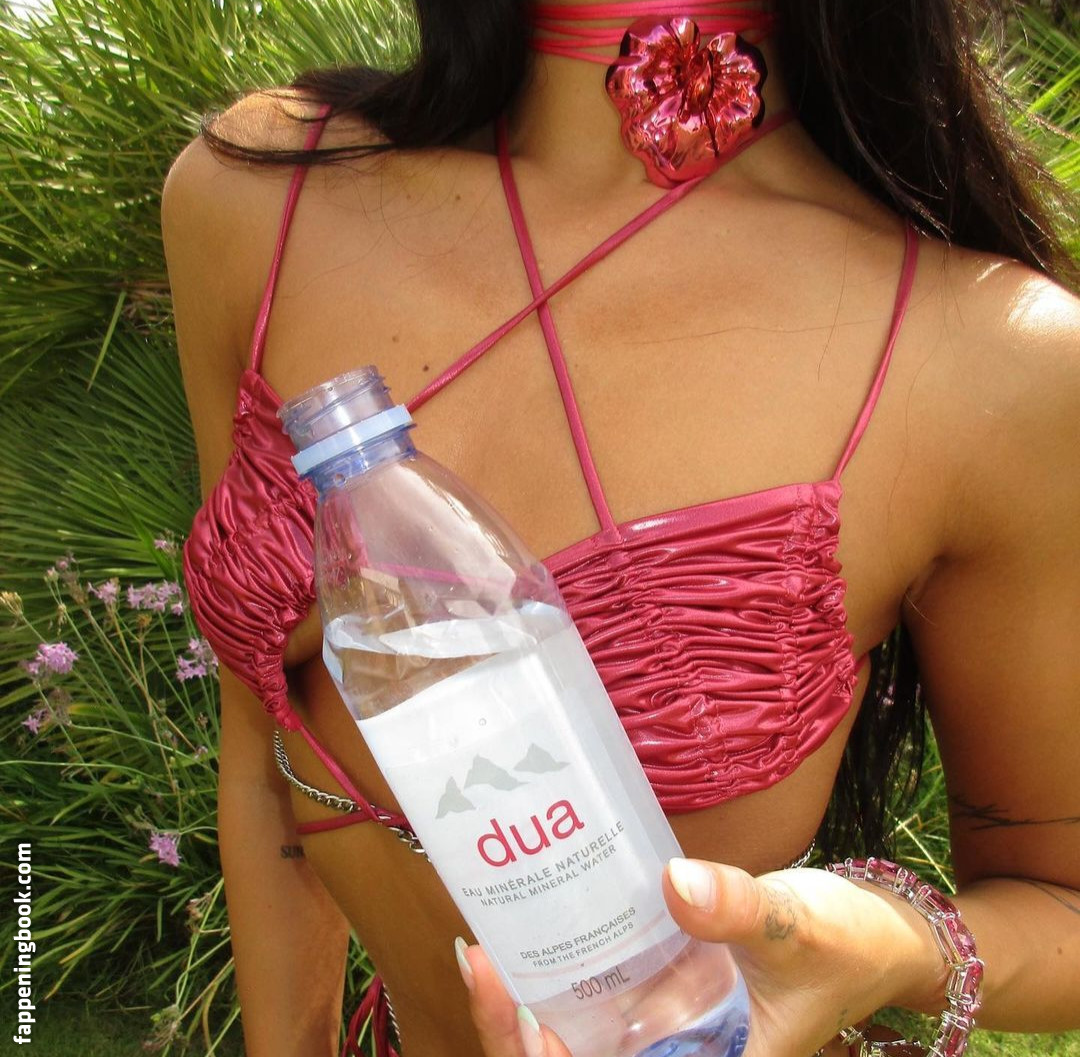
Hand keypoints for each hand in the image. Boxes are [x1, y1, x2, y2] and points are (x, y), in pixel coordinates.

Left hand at [456, 860, 939, 1056]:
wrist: (882, 936)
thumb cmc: (851, 946)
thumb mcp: (798, 927)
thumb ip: (740, 911)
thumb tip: (673, 884)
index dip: (534, 1050)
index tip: (503, 990)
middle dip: (517, 1028)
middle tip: (481, 955)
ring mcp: (676, 1036)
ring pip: (585, 1039)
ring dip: (534, 1005)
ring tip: (495, 943)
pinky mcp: (677, 1000)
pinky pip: (609, 999)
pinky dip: (574, 975)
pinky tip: (549, 930)